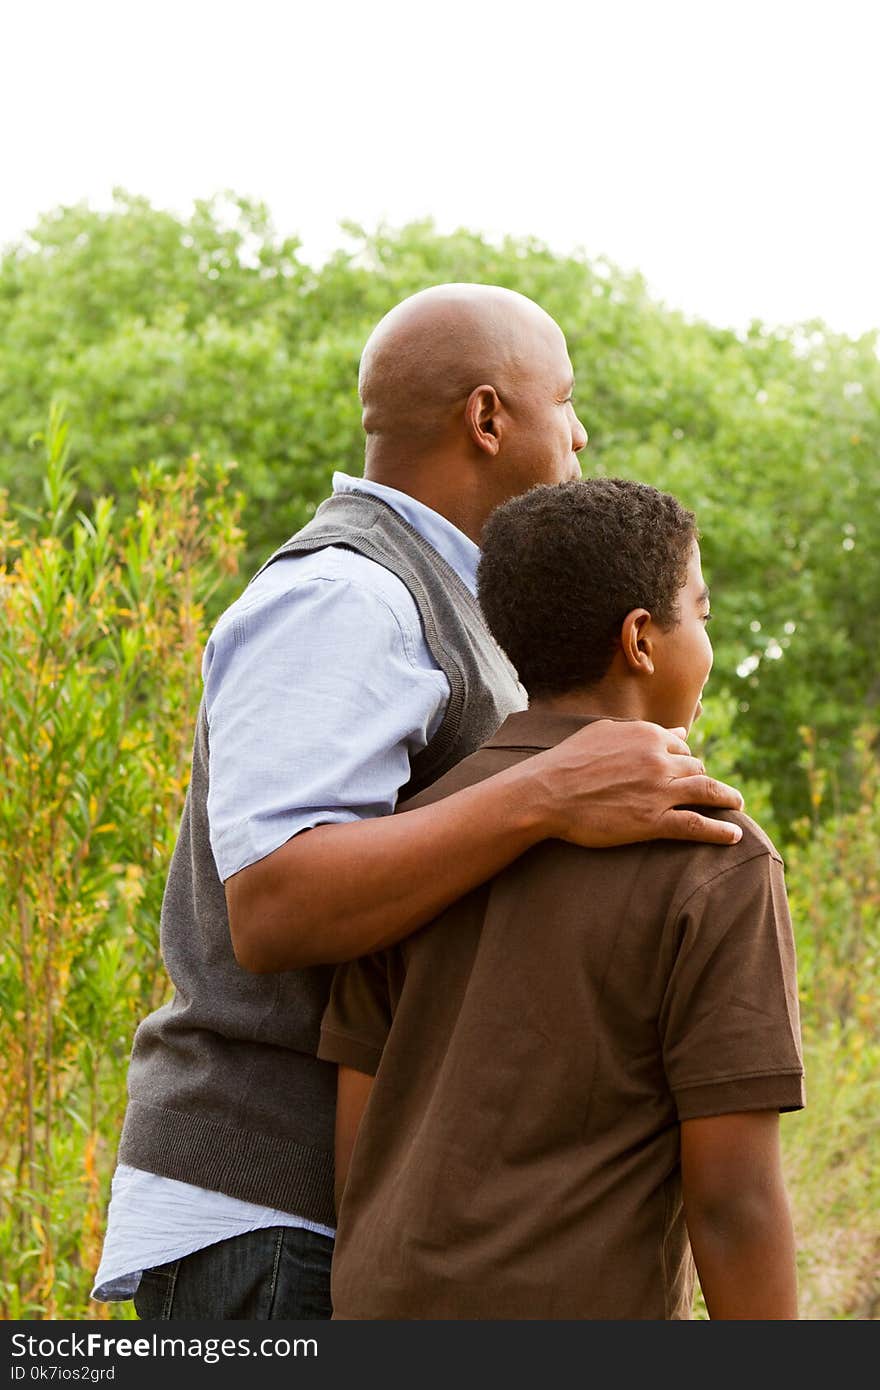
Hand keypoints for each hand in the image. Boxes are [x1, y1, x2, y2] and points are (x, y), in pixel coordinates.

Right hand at [532, 719, 744, 847]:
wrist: (546, 792)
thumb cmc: (568, 761)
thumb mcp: (605, 733)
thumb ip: (643, 731)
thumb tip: (678, 732)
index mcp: (648, 735)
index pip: (682, 747)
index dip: (686, 761)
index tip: (690, 772)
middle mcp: (659, 759)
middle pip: (697, 769)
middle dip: (704, 780)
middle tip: (713, 792)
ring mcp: (659, 790)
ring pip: (706, 792)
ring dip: (727, 799)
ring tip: (738, 805)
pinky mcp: (653, 821)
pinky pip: (697, 825)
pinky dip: (720, 831)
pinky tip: (734, 835)